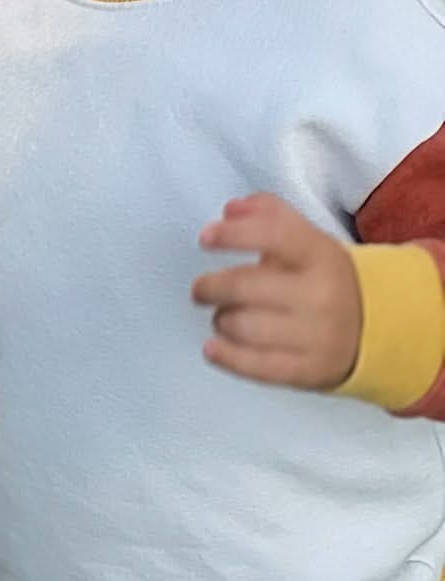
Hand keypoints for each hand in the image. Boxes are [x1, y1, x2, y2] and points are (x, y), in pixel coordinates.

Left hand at [193, 193, 361, 389]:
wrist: (378, 327)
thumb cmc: (327, 279)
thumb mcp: (307, 238)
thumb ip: (267, 214)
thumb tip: (231, 210)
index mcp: (320, 255)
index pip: (272, 235)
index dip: (232, 234)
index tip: (206, 237)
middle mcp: (320, 294)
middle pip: (245, 286)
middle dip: (211, 287)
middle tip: (202, 288)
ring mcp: (318, 336)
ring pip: (245, 327)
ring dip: (221, 319)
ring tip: (222, 315)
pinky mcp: (311, 370)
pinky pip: (258, 366)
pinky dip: (227, 356)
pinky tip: (213, 347)